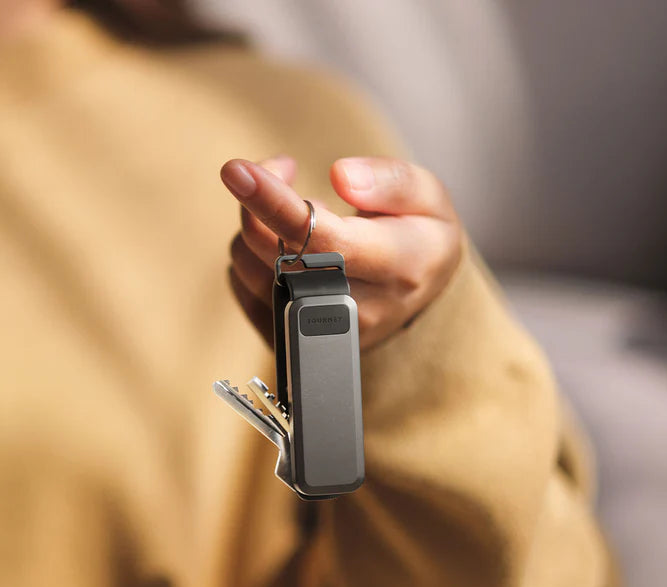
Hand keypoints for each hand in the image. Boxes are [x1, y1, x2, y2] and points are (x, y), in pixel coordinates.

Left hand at [220, 155, 462, 350]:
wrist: (415, 298)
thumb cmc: (419, 237)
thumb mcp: (428, 199)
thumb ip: (392, 181)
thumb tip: (341, 176)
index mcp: (397, 267)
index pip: (324, 239)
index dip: (275, 203)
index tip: (238, 169)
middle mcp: (356, 309)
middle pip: (276, 253)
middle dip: (260, 199)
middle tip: (282, 168)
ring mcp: (318, 330)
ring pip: (250, 266)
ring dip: (255, 224)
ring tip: (294, 214)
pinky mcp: (288, 339)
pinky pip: (241, 286)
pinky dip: (250, 253)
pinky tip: (283, 246)